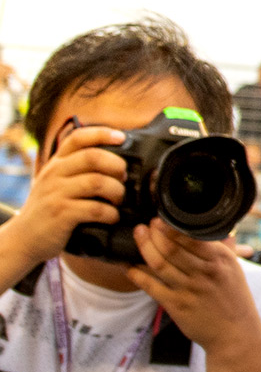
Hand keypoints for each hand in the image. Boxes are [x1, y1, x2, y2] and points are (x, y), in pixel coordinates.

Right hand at [5, 125, 126, 267]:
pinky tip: (112, 217)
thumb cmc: (50, 208)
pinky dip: (111, 214)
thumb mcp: (57, 182)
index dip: (102, 133)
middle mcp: (54, 174)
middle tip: (124, 179)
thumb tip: (120, 161)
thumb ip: (78, 169)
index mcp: (56, 163)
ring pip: (98, 182)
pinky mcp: (61, 214)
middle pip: (93, 157)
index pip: (78, 138)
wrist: (24, 238)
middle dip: (117, 166)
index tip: (122, 138)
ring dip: (117, 192)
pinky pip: (95, 209)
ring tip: (119, 201)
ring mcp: (56, 193)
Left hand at [126, 219, 260, 353]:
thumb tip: (222, 231)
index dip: (171, 227)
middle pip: (171, 247)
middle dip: (154, 233)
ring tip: (137, 236)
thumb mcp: (236, 270)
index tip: (160, 219)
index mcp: (221, 259)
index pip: (191, 237)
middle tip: (145, 225)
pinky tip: (130, 266)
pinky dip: (138, 274)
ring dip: (144, 248)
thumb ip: (227, 250)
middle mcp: (205, 272)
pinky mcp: (176, 306)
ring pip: (159, 263)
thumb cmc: (235, 300)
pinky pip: (151, 286)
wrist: (235, 333)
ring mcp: (189, 289)